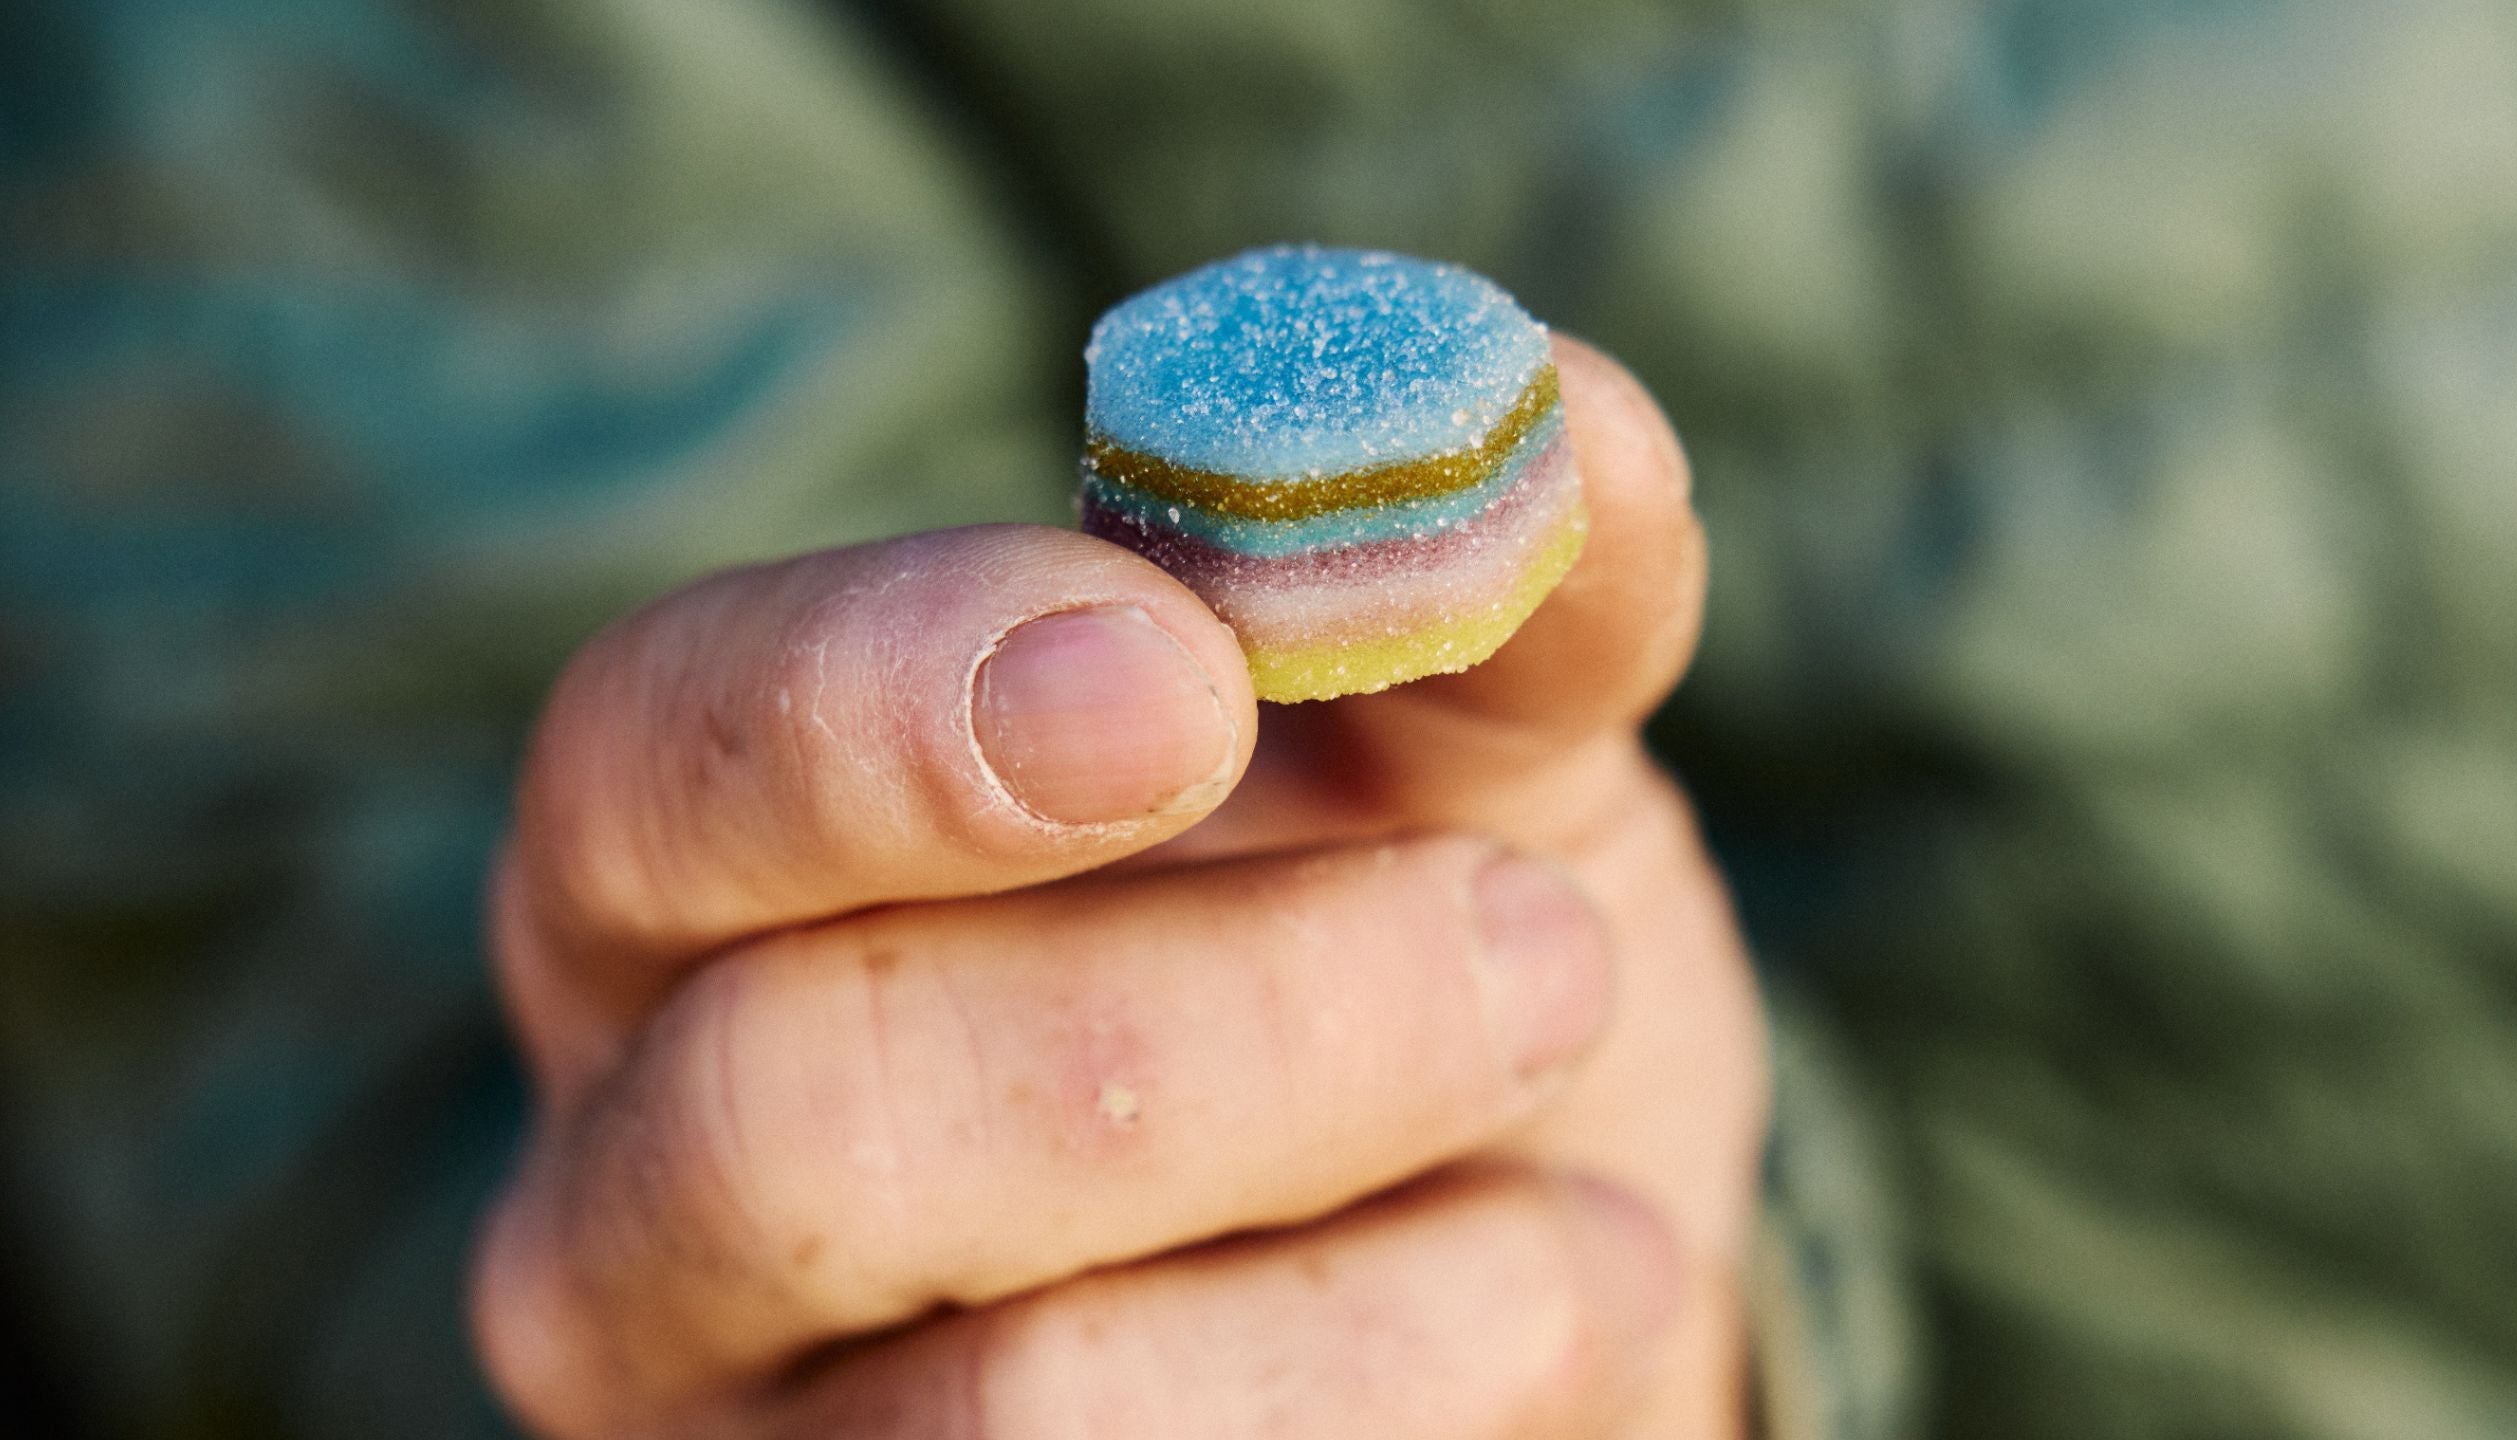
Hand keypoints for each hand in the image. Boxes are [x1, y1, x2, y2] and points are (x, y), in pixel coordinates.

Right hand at [470, 338, 1765, 1437]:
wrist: (1484, 1292)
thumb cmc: (1411, 972)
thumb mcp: (1465, 766)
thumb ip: (1492, 606)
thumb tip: (1564, 422)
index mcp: (699, 883)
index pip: (653, 761)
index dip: (885, 704)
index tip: (1177, 672)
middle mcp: (641, 1184)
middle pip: (798, 1112)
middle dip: (1232, 1028)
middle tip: (1533, 953)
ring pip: (1001, 1411)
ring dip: (1365, 1294)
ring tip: (1586, 1212)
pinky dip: (1411, 1424)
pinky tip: (1541, 1322)